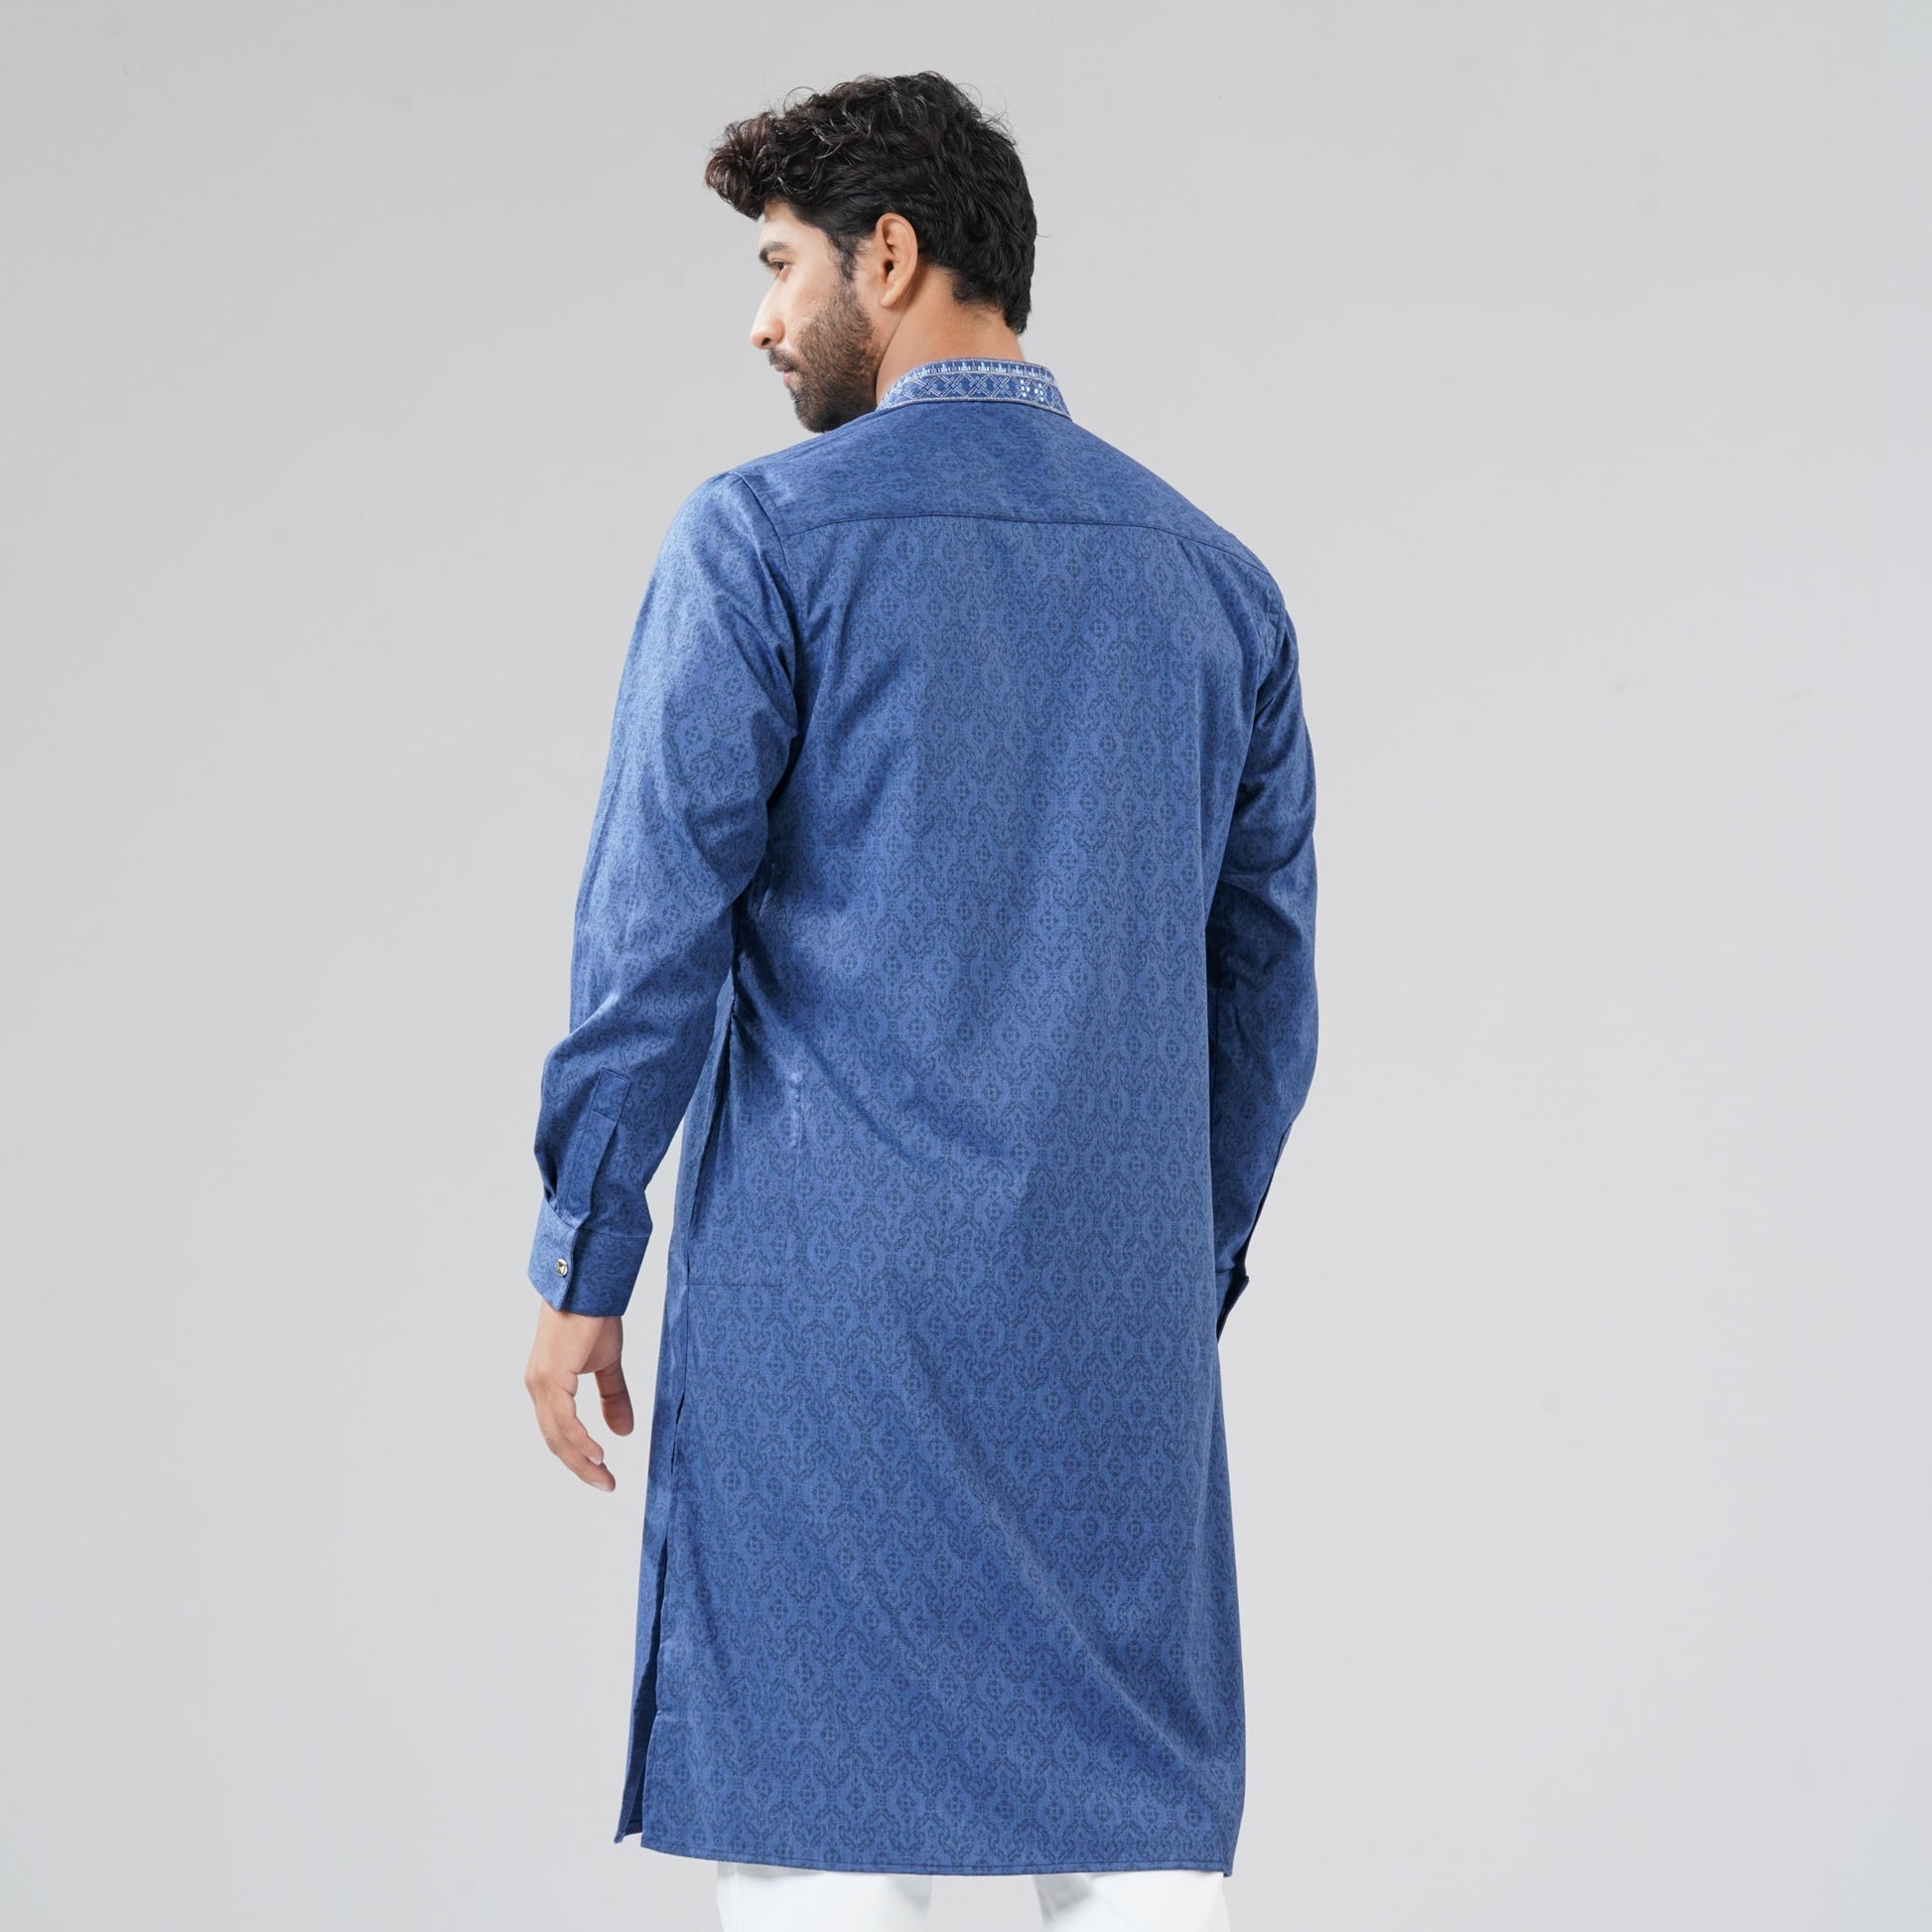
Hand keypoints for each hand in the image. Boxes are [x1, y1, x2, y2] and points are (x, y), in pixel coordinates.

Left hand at [524, 1301, 634, 1489]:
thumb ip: (612, 1397)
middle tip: (605, 1484)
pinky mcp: (551, 1376)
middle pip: (556, 1439)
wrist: (590, 1286)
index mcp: (548, 1385)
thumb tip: (623, 1432)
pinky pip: (563, 1418)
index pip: (559, 1431)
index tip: (602, 1474)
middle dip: (580, 1466)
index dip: (579, 1456)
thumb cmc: (594, 1318)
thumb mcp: (607, 1364)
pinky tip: (596, 1453)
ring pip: (557, 1434)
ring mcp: (542, 1382)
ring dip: (580, 1459)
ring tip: (603, 1476)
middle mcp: (538, 1387)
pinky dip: (579, 1439)